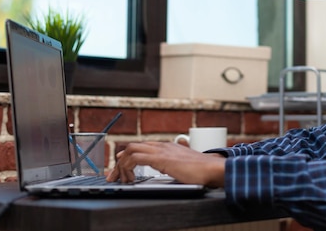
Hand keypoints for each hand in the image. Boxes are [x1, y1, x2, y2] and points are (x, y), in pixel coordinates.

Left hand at [106, 141, 225, 186]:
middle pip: (133, 146)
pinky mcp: (160, 158)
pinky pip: (136, 158)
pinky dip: (128, 167)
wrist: (211, 168)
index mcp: (168, 147)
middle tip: (114, 175)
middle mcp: (163, 146)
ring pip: (131, 150)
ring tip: (122, 179)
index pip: (142, 147)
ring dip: (122, 165)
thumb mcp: (183, 165)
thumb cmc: (201, 170)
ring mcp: (161, 150)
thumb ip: (174, 164)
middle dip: (120, 162)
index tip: (121, 166)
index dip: (128, 156)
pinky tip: (130, 178)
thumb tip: (168, 169)